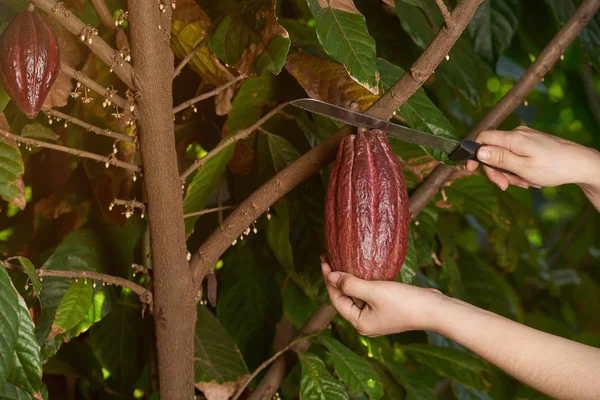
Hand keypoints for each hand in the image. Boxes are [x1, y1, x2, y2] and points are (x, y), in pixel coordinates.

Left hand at [321, 261, 443, 336]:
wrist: (435, 310)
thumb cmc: (405, 302)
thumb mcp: (374, 291)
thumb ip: (350, 284)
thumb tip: (331, 276)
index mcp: (359, 323)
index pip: (336, 299)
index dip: (328, 279)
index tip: (324, 260)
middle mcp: (366, 323)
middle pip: (344, 298)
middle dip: (335, 279)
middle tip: (329, 257)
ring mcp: (376, 316)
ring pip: (356, 296)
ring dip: (348, 279)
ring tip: (340, 261)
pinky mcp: (386, 309)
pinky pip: (368, 294)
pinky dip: (361, 282)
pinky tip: (360, 270)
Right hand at [465, 126, 599, 190]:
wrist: (582, 164)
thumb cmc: (554, 167)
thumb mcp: (523, 168)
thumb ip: (499, 158)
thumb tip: (478, 151)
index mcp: (513, 138)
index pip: (482, 137)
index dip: (473, 153)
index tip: (471, 169)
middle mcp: (517, 133)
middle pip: (492, 150)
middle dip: (495, 170)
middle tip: (504, 186)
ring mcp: (525, 137)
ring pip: (504, 155)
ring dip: (509, 172)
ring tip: (525, 183)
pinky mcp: (532, 142)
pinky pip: (516, 155)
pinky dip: (518, 169)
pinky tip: (530, 178)